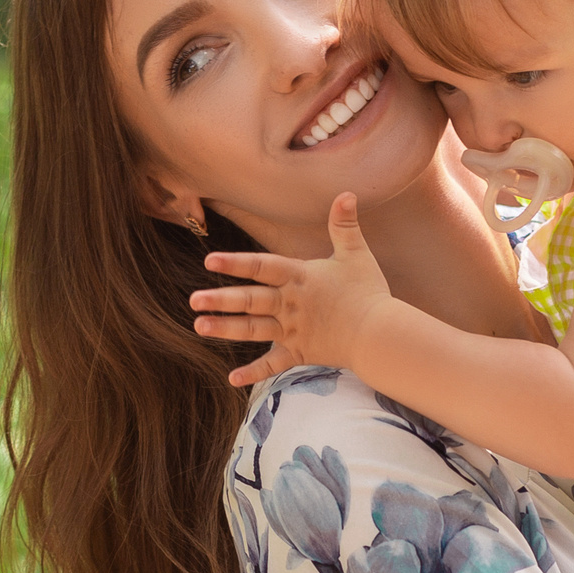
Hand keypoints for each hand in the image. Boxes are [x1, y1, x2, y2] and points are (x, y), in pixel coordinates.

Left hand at [189, 193, 395, 386]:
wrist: (380, 334)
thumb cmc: (369, 293)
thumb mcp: (356, 254)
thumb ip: (344, 225)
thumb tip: (346, 193)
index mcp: (299, 277)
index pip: (261, 267)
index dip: (235, 263)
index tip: (210, 261)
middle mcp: (290, 304)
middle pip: (250, 301)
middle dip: (220, 300)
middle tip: (193, 300)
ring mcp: (293, 330)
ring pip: (253, 330)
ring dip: (225, 329)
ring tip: (199, 327)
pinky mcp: (301, 353)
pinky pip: (274, 364)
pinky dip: (254, 373)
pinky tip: (232, 378)